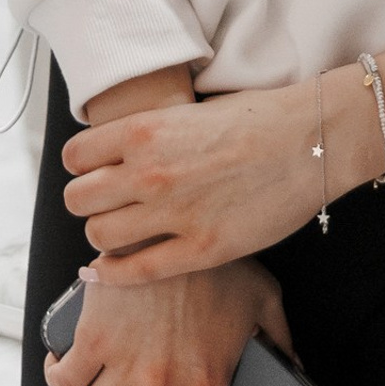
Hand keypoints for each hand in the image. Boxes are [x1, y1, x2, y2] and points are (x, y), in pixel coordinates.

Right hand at [43, 259, 292, 385]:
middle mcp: (163, 383)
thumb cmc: (220, 256)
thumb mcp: (262, 300)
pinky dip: (59, 378)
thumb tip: (298, 368)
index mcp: (207, 384)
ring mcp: (125, 362)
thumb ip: (280, 340)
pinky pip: (63, 380)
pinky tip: (64, 366)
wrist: (171, 216)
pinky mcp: (92, 336)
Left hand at [63, 79, 372, 280]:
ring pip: (100, 237)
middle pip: (79, 199)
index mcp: (145, 130)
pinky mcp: (201, 249)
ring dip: (103, 237)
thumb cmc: (257, 118)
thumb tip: (120, 147)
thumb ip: (150, 132)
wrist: (309, 140)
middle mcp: (150, 172)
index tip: (91, 171)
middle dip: (87, 202)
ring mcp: (174, 214)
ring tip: (117, 232)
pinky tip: (105, 272)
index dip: (81, 165)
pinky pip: (137, 271)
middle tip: (103, 204)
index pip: (75, 155)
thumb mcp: (189, 110)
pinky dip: (113, 275)